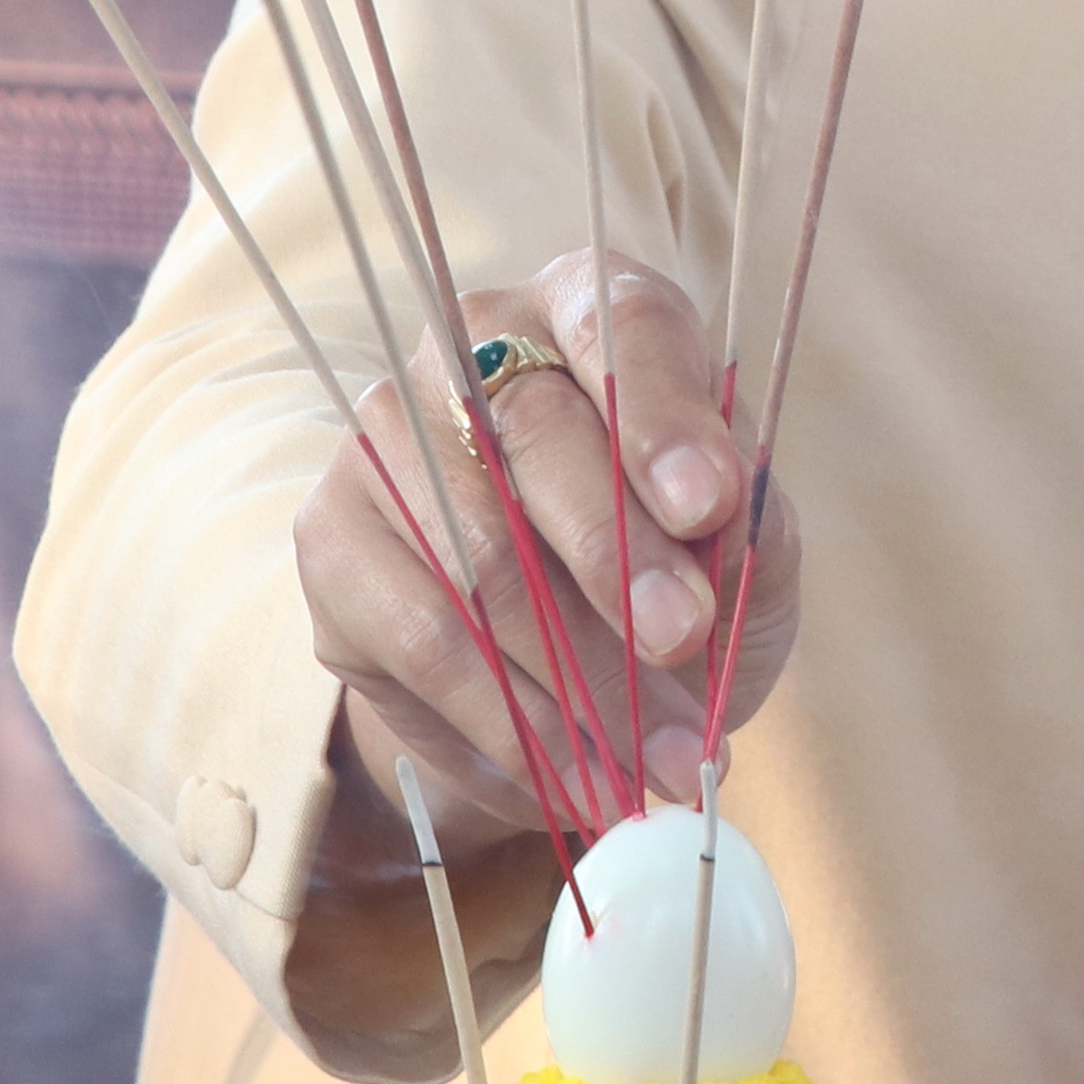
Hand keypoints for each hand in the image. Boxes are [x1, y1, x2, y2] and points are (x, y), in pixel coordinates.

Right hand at [293, 249, 796, 848]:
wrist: (566, 681)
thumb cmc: (672, 582)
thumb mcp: (745, 554)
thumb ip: (750, 525)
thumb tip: (729, 513)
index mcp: (590, 310)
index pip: (623, 326)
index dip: (664, 412)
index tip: (708, 499)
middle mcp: (476, 346)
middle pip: (534, 431)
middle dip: (618, 551)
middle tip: (682, 637)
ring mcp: (388, 436)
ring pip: (477, 551)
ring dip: (576, 671)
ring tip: (657, 755)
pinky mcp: (334, 539)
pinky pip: (425, 638)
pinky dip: (512, 720)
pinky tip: (578, 773)